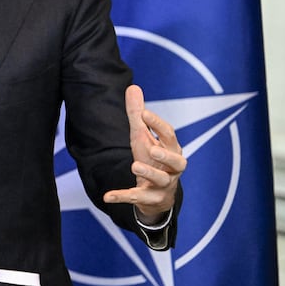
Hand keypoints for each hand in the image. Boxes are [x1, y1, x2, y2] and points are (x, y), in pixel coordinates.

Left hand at [103, 85, 185, 222]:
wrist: (156, 193)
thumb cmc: (152, 158)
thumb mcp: (142, 136)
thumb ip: (138, 114)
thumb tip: (133, 87)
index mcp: (171, 149)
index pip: (169, 135)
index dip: (158, 124)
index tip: (144, 113)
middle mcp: (172, 168)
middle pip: (176, 162)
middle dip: (166, 156)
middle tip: (152, 148)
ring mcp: (163, 185)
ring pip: (161, 180)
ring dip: (149, 172)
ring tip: (134, 165)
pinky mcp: (150, 198)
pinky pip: (137, 197)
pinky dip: (122, 196)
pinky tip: (107, 196)